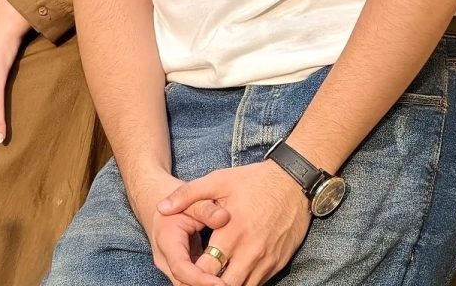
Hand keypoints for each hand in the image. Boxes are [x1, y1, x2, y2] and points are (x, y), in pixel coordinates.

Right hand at [131, 172, 231, 285]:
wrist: (158, 203)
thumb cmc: (177, 201)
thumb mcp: (192, 200)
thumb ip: (207, 209)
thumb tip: (224, 217)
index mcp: (166, 240)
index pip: (181, 268)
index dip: (200, 279)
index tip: (221, 283)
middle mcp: (164, 258)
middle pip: (183, 282)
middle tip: (229, 285)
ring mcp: (169, 266)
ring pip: (185, 284)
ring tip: (227, 283)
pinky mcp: (178, 269)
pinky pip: (190, 281)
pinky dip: (204, 282)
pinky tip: (221, 280)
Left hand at [158, 162, 311, 285]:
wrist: (293, 183)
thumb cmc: (253, 181)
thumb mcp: (218, 181)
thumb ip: (187, 195)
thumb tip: (161, 208)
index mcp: (231, 233)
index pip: (206, 269)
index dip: (192, 274)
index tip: (185, 268)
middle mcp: (250, 252)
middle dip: (209, 284)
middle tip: (198, 276)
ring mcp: (266, 261)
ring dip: (226, 285)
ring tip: (212, 277)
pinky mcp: (277, 264)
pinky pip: (257, 285)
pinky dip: (243, 282)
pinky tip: (232, 274)